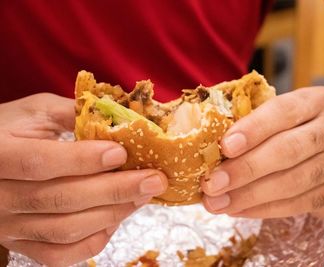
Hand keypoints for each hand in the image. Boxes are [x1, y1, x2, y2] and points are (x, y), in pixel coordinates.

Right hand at [0, 93, 167, 266]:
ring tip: (143, 195)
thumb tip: (121, 118)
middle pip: (60, 200)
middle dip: (115, 190)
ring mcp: (9, 226)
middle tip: (153, 179)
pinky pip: (60, 254)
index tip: (121, 153)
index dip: (82, 160)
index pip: (39, 162)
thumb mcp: (36, 111)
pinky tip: (116, 219)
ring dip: (112, 213)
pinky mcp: (22, 243)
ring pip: (65, 230)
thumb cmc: (13, 131)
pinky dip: (93, 241)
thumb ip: (73, 112)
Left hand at [202, 87, 323, 218]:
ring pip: (292, 183)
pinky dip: (263, 209)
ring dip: (248, 196)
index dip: (253, 129)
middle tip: (212, 184)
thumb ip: (253, 122)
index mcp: (319, 101)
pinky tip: (238, 209)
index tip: (224, 147)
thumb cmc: (298, 127)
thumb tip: (209, 146)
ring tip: (217, 203)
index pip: (283, 111)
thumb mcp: (283, 113)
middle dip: (245, 170)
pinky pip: (297, 205)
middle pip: (288, 151)